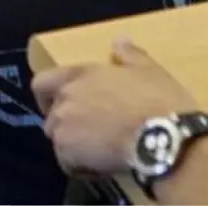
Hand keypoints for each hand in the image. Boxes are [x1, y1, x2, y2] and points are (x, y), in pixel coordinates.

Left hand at [33, 39, 199, 176]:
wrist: (164, 137)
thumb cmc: (159, 101)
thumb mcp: (149, 71)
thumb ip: (130, 55)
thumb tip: (120, 40)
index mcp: (80, 74)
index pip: (42, 82)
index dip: (47, 97)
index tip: (61, 107)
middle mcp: (65, 97)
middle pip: (52, 116)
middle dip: (67, 127)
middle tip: (92, 135)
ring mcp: (62, 125)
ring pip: (59, 141)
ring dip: (75, 148)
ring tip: (102, 153)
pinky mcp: (67, 152)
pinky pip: (68, 163)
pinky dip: (81, 167)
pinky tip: (103, 168)